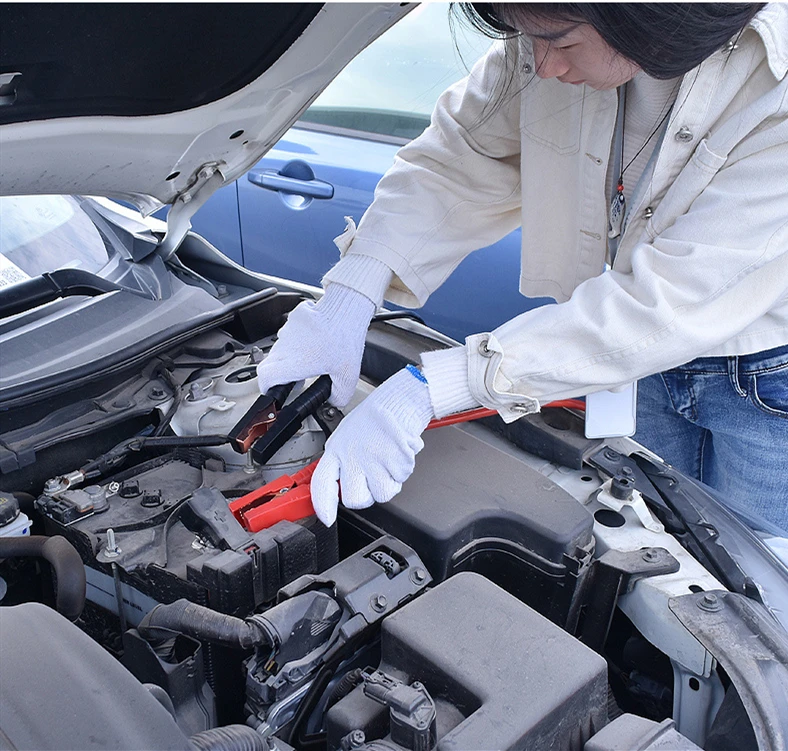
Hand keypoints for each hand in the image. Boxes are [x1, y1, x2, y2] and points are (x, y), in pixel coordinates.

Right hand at [256, 283, 374, 407]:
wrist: (346, 306)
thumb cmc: (344, 336)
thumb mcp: (347, 374)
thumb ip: (340, 394)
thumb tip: (336, 401)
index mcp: (294, 362)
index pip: (265, 378)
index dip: (267, 389)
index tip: (273, 393)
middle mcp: (286, 347)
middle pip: (269, 365)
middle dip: (278, 376)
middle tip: (294, 380)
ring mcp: (288, 331)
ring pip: (279, 349)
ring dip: (289, 358)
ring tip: (308, 360)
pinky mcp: (294, 318)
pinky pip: (289, 334)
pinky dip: (297, 342)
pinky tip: (314, 342)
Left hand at [310, 366, 434, 525]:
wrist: (398, 401)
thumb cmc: (373, 419)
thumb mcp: (346, 438)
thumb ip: (340, 464)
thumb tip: (337, 489)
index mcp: (336, 450)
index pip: (322, 483)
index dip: (323, 505)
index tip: (327, 519)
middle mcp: (353, 456)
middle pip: (355, 499)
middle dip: (366, 495)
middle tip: (372, 480)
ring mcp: (374, 459)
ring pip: (382, 494)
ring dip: (388, 482)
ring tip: (386, 462)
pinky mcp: (395, 460)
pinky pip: (401, 479)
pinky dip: (403, 470)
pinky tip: (397, 455)